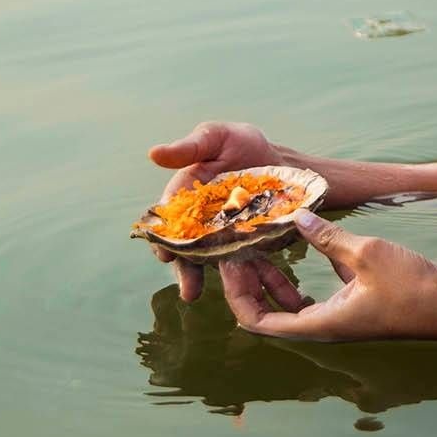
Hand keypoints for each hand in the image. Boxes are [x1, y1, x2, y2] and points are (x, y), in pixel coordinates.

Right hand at [146, 118, 283, 304]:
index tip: (165, 254)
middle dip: (187, 270)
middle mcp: (202, 222)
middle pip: (189, 250)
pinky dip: (244, 277)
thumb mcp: (216, 137)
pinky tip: (249, 292)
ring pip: (213, 262)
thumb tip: (153, 153)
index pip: (170, 223)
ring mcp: (226, 237)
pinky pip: (243, 263)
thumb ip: (188, 148)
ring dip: (212, 281)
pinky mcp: (249, 244)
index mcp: (187, 198)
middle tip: (189, 290)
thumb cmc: (242, 144)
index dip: (165, 241)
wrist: (282, 160)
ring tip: (212, 299)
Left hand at [221, 212, 436, 344]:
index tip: (229, 265)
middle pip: (271, 312)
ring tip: (263, 243)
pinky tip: (305, 238)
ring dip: (277, 277)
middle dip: (252, 282)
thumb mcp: (367, 254)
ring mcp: (343, 313)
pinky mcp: (359, 300)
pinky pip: (322, 287)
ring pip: (295, 301)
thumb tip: (296, 217)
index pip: (259, 322)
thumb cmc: (413, 288)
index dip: (237, 297)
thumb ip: (328, 238)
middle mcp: (326, 324)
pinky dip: (308, 268)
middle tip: (240, 248)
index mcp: (321, 324)